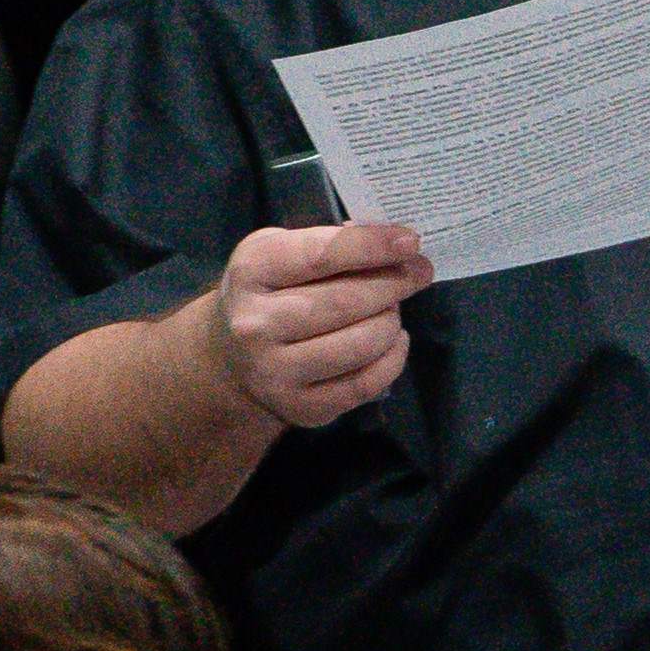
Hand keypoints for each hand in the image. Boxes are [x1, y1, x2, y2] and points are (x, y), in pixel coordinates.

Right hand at [199, 222, 434, 427]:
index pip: (322, 255)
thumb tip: (395, 246)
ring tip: (392, 309)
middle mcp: (256, 325)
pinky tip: (393, 341)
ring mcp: (276, 373)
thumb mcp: (281, 251)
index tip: (410, 242)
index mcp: (251, 272)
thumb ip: (331, 243)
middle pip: (346, 302)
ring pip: (361, 344)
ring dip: (391, 321)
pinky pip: (366, 383)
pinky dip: (393, 358)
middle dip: (393, 284)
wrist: (231, 357)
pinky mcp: (301, 408)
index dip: (373, 246)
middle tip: (418, 273)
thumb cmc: (268, 291)